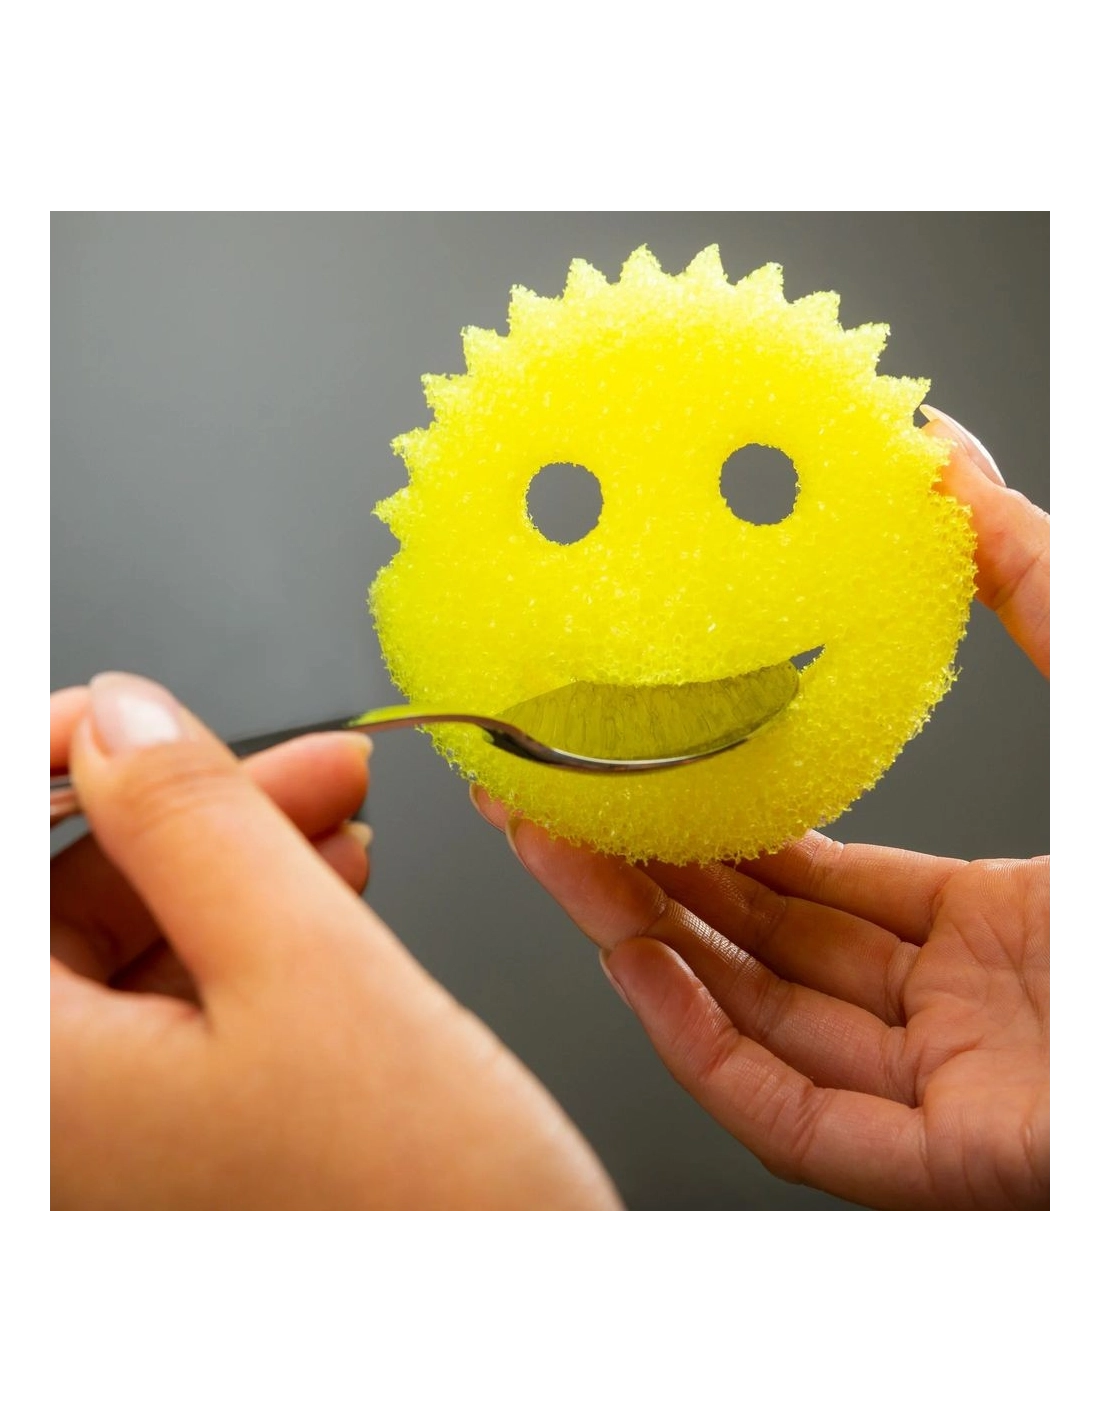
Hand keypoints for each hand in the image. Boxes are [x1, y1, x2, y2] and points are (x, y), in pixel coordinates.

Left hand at [50, 674, 619, 1212]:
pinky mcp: (178, 1150)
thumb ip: (196, 822)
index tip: (126, 708)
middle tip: (286, 754)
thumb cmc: (426, 1216)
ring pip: (131, 947)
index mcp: (35, 1091)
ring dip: (232, 861)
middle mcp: (51, 1130)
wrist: (534, 1350)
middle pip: (63, 904)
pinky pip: (182, 1005)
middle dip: (178, 806)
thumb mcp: (313, 969)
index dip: (52, 762)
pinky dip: (254, 931)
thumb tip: (124, 716)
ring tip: (338, 815)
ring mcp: (112, 1146)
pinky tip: (330, 886)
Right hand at [473, 410, 1051, 1212]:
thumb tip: (937, 443)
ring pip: (759, 1029)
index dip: (709, 826)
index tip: (626, 764)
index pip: (812, 888)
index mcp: (990, 931)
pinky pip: (799, 1120)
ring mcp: (954, 1095)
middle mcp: (959, 1017)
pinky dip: (703, 1049)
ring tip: (556, 858)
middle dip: (641, 877)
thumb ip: (1027, 574)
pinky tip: (636, 964)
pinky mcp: (958, 1165)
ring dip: (642, 943)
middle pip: (762, 956)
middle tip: (543, 802)